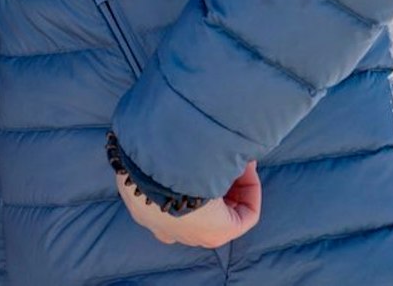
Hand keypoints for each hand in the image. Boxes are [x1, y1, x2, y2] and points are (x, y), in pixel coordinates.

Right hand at [115, 161, 260, 248]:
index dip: (251, 184)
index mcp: (217, 232)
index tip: (246, 161)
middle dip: (227, 186)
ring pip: (190, 213)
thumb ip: (236, 165)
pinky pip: (164, 207)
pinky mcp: (141, 214)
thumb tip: (243, 154)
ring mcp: (162, 227)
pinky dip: (175, 191)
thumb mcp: (225, 165)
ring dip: (201, 189)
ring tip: (202, 161)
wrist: (147, 163)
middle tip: (227, 160)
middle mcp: (190, 237)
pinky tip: (175, 167)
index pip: (248, 213)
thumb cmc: (192, 169)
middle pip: (218, 214)